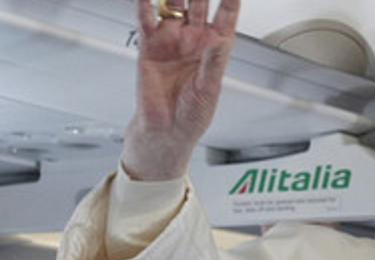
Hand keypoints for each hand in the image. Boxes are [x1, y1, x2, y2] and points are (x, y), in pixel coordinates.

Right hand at [123, 0, 239, 180]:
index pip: (226, 15)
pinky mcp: (150, 46)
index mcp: (214, 47)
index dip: (230, 0)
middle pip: (199, 3)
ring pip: (174, 6)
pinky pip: (147, 21)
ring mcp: (171, 40)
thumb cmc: (192, 114)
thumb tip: (219, 40)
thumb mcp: (209, 89)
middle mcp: (193, 39)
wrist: (165, 131)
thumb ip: (214, 61)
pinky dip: (144, 6)